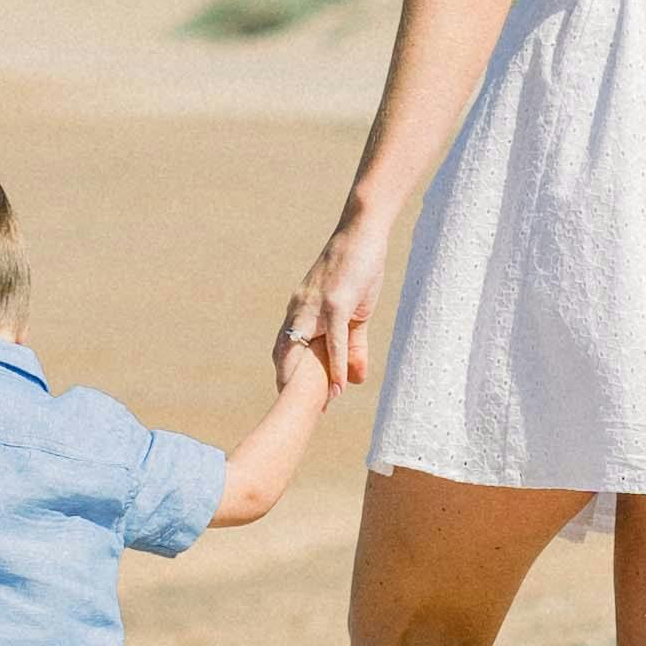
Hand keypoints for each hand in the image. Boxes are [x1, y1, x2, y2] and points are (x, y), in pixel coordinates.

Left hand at [278, 217, 386, 390]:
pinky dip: (334, 365)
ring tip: (315, 407)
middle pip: (283, 352)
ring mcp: (316, 305)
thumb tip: (357, 379)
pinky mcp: (336, 302)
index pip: (284, 347)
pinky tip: (338, 385)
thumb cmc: (357, 268)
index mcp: (300, 309)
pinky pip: (334, 339)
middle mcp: (300, 308)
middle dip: (287, 385)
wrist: (362, 231)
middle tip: (295, 413)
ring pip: (302, 349)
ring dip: (307, 381)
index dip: (285, 375)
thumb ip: (354, 347)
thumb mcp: (355, 313)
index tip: (290, 400)